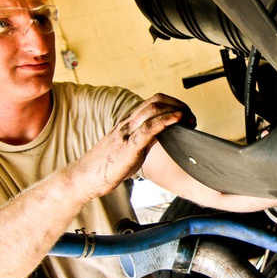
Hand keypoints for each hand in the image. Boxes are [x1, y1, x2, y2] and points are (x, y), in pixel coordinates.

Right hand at [70, 93, 195, 199]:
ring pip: (153, 109)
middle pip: (156, 100)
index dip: (173, 104)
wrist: (84, 177)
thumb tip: (163, 139)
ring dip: (177, 110)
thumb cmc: (107, 166)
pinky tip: (178, 120)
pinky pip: (149, 128)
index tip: (186, 115)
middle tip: (192, 118)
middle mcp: (128, 122)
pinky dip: (167, 120)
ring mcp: (128, 132)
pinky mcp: (128, 145)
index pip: (153, 102)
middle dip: (179, 104)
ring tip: (190, 120)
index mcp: (129, 122)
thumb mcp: (130, 149)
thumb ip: (144, 140)